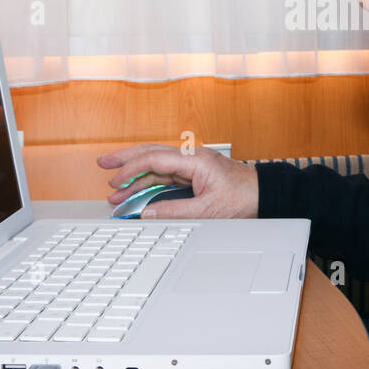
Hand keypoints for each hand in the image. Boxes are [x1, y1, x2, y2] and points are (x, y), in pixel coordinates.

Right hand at [97, 143, 258, 219]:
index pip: (154, 159)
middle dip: (125, 160)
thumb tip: (147, 214)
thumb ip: (174, 211)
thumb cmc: (244, 198)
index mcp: (195, 160)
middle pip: (151, 154)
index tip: (115, 181)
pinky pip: (166, 176)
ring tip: (115, 190)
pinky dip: (149, 183)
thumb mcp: (208, 210)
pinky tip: (137, 191)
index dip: (131, 169)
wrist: (266, 195)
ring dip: (136, 177)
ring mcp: (192, 165)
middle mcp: (191, 158)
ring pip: (157, 166)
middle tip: (103, 164)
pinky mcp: (195, 175)